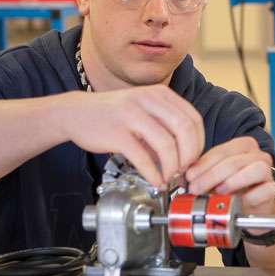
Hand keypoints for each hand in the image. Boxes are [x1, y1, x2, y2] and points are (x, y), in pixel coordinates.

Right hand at [59, 85, 203, 186]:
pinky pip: (143, 157)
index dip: (199, 143)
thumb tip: (187, 157)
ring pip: (166, 144)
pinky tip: (155, 181)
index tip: (194, 160)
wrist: (75, 113)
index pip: (193, 119)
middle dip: (189, 156)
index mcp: (160, 94)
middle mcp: (148, 100)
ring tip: (168, 177)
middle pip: (185, 130)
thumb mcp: (145, 111)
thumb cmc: (114, 116)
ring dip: (172, 167)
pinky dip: (153, 173)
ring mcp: (132, 115)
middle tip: (184, 171)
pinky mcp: (117, 133)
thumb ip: (166, 127)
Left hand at [184, 137, 274, 212]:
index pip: (221, 151)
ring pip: (255, 169)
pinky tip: (236, 203)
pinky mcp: (273, 189)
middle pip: (234, 160)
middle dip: (211, 175)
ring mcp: (268, 171)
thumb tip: (186, 176)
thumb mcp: (214, 177)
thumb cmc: (231, 189)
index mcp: (243, 146)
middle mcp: (258, 155)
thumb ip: (203, 172)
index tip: (189, 177)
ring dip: (233, 181)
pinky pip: (264, 190)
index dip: (203, 164)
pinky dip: (249, 197)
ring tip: (219, 192)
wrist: (250, 208)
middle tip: (196, 188)